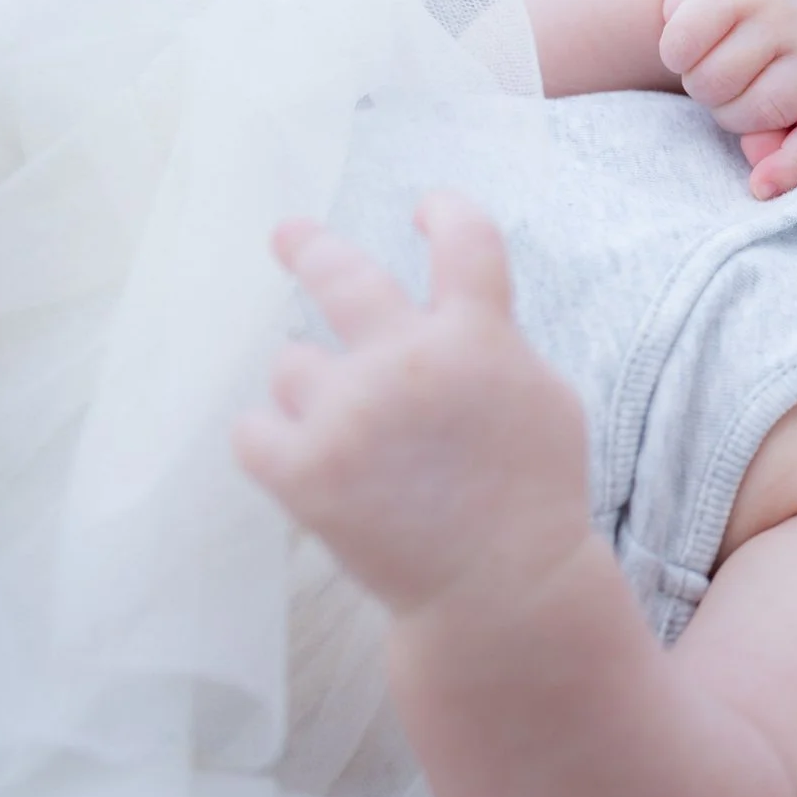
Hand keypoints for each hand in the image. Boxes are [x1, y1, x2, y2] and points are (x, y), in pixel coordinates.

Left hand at [233, 193, 591, 616]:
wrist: (500, 588)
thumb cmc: (533, 496)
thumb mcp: (544, 399)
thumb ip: (494, 346)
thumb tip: (451, 316)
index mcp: (477, 336)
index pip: (464, 239)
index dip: (445, 212)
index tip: (427, 208)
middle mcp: (407, 359)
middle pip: (341, 273)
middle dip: (308, 247)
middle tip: (288, 235)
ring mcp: (348, 412)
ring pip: (293, 365)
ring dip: (314, 391)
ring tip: (351, 439)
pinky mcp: (302, 469)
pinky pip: (253, 429)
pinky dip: (274, 443)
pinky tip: (305, 462)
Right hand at [658, 0, 796, 196]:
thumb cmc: (757, 57)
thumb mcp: (775, 95)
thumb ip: (778, 132)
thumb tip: (762, 156)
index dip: (794, 166)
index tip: (760, 190)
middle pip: (758, 111)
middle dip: (730, 110)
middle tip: (730, 85)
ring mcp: (778, 7)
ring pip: (716, 82)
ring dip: (699, 82)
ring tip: (712, 58)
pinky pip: (683, 47)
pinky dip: (674, 51)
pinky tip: (689, 34)